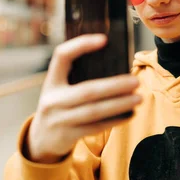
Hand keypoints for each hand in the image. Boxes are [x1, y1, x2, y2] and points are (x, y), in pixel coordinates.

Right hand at [26, 34, 141, 163]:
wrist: (40, 140)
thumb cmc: (59, 106)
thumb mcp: (59, 89)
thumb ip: (77, 77)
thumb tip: (115, 64)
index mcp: (51, 81)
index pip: (62, 56)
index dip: (81, 45)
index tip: (104, 40)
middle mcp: (52, 99)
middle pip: (87, 91)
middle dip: (115, 86)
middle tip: (135, 81)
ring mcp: (59, 119)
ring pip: (94, 111)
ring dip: (119, 104)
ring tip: (138, 98)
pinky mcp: (68, 135)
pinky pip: (96, 127)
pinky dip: (115, 120)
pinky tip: (130, 114)